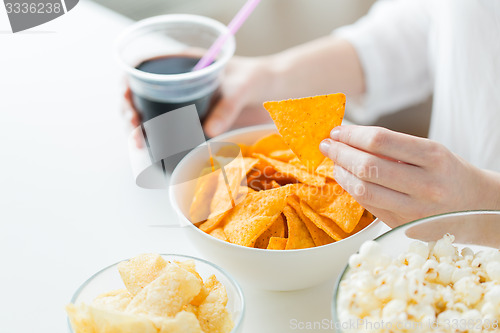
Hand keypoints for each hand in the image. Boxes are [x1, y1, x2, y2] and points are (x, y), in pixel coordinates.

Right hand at [122, 56, 273, 137]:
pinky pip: (167, 131)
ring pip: (149, 115)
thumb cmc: (257, 79)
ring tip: (138, 144)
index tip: (126, 98)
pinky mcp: (192, 123)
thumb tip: (208, 131)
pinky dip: (156, 140)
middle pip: (140, 95)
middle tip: (134, 130)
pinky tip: (151, 152)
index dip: (127, 82)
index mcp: (183, 64)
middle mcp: (177, 84)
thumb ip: (227, 106)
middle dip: (129, 111)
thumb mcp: (243, 87)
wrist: (275, 92)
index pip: (143, 69)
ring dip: (139, 129)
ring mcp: (183, 104)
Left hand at [319, 125, 499, 226]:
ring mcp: (415, 210)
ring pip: (363, 190)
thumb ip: (392, 147)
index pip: (380, 141)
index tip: (337, 131)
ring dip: (341, 173)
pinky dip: (352, 189)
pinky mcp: (404, 226)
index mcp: (433, 157)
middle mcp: (426, 185)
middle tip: (327, 145)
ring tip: (334, 162)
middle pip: (367, 166)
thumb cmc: (447, 173)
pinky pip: (368, 206)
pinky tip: (346, 179)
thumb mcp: (430, 151)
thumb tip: (348, 138)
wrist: (474, 206)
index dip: (352, 134)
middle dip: (340, 153)